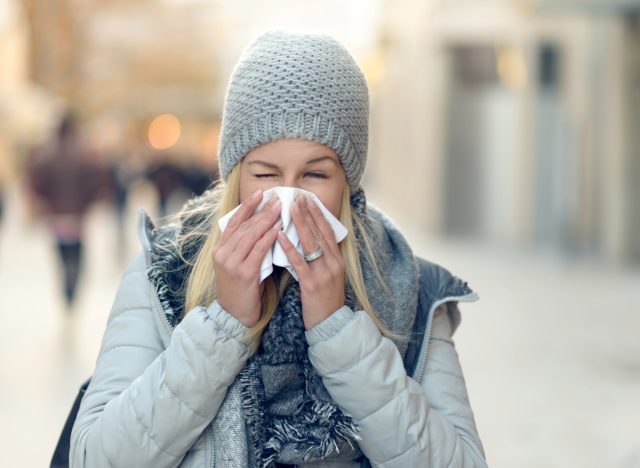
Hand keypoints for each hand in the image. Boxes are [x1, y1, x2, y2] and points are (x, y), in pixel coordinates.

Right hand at [213, 190, 281, 326]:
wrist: (234, 316)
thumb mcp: (238, 264)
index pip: (234, 221)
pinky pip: (258, 250)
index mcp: (220, 250)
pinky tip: (279, 228)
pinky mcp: (244, 273)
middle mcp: (223, 254)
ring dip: (267, 220)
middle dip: (262, 210)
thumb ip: (245, 247)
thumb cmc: (241, 289)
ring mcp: (232, 263)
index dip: (247, 206)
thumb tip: (263, 226)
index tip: (259, 192)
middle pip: (244, 226)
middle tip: (277, 198)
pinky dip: (269, 237)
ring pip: (251, 235)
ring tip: (280, 208)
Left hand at [278, 196, 344, 329]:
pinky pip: (299, 262)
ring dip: (299, 224)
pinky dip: (289, 248)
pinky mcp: (313, 285)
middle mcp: (333, 264)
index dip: (318, 214)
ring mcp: (324, 273)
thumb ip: (322, 260)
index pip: (328, 232)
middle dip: (308, 213)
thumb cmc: (325, 301)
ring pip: (311, 244)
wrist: (331, 326)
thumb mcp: (329, 277)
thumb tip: (309, 242)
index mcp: (337, 261)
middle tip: (297, 196)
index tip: (308, 199)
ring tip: (290, 209)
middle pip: (320, 233)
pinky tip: (279, 236)